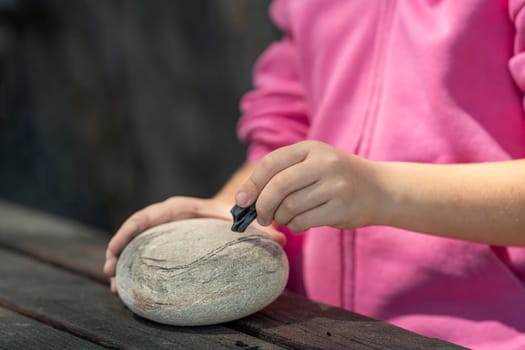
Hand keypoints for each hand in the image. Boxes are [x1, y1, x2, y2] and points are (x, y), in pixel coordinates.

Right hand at [103, 196, 284, 293]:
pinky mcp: (167, 246)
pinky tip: (130, 290)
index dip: (130, 230)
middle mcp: (168, 220)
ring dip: (122, 264)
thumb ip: (261, 227)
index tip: (116, 247)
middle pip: (135, 232)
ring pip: (136, 246)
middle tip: (109, 274)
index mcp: (180, 209)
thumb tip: (282, 240)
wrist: (233, 212)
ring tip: (115, 288)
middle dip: (118, 250)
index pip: (150, 215)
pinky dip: (135, 270)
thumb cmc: (235, 214)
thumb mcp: (245, 217)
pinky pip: (146, 256)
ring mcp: (165, 233)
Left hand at [235, 141, 383, 231]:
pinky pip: (303, 221)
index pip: (271, 163)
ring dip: (280, 218)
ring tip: (285, 218)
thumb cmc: (337, 177)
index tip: (241, 201)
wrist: (381, 189)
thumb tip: (244, 198)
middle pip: (278, 187)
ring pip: (289, 207)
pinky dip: (295, 226)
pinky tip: (300, 222)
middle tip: (260, 217)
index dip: (252, 184)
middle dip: (262, 206)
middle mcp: (323, 163)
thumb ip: (283, 173)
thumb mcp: (314, 162)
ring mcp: (334, 186)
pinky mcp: (340, 208)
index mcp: (311, 148)